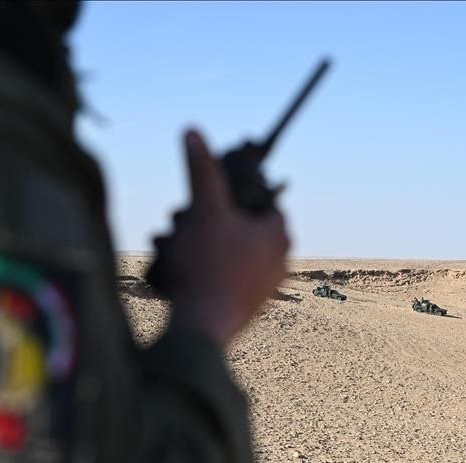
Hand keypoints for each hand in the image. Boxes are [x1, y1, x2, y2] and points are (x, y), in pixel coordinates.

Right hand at [166, 129, 289, 347]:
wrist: (202, 328)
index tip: (211, 197)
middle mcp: (281, 260)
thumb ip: (201, 172)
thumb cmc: (208, 268)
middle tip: (189, 224)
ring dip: (211, 246)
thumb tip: (193, 132)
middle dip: (217, 221)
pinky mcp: (250, 307)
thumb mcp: (204, 212)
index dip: (236, 194)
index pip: (263, 199)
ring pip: (237, 253)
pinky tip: (189, 274)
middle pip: (246, 226)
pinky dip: (212, 272)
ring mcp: (267, 286)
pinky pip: (231, 278)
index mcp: (279, 234)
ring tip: (184, 249)